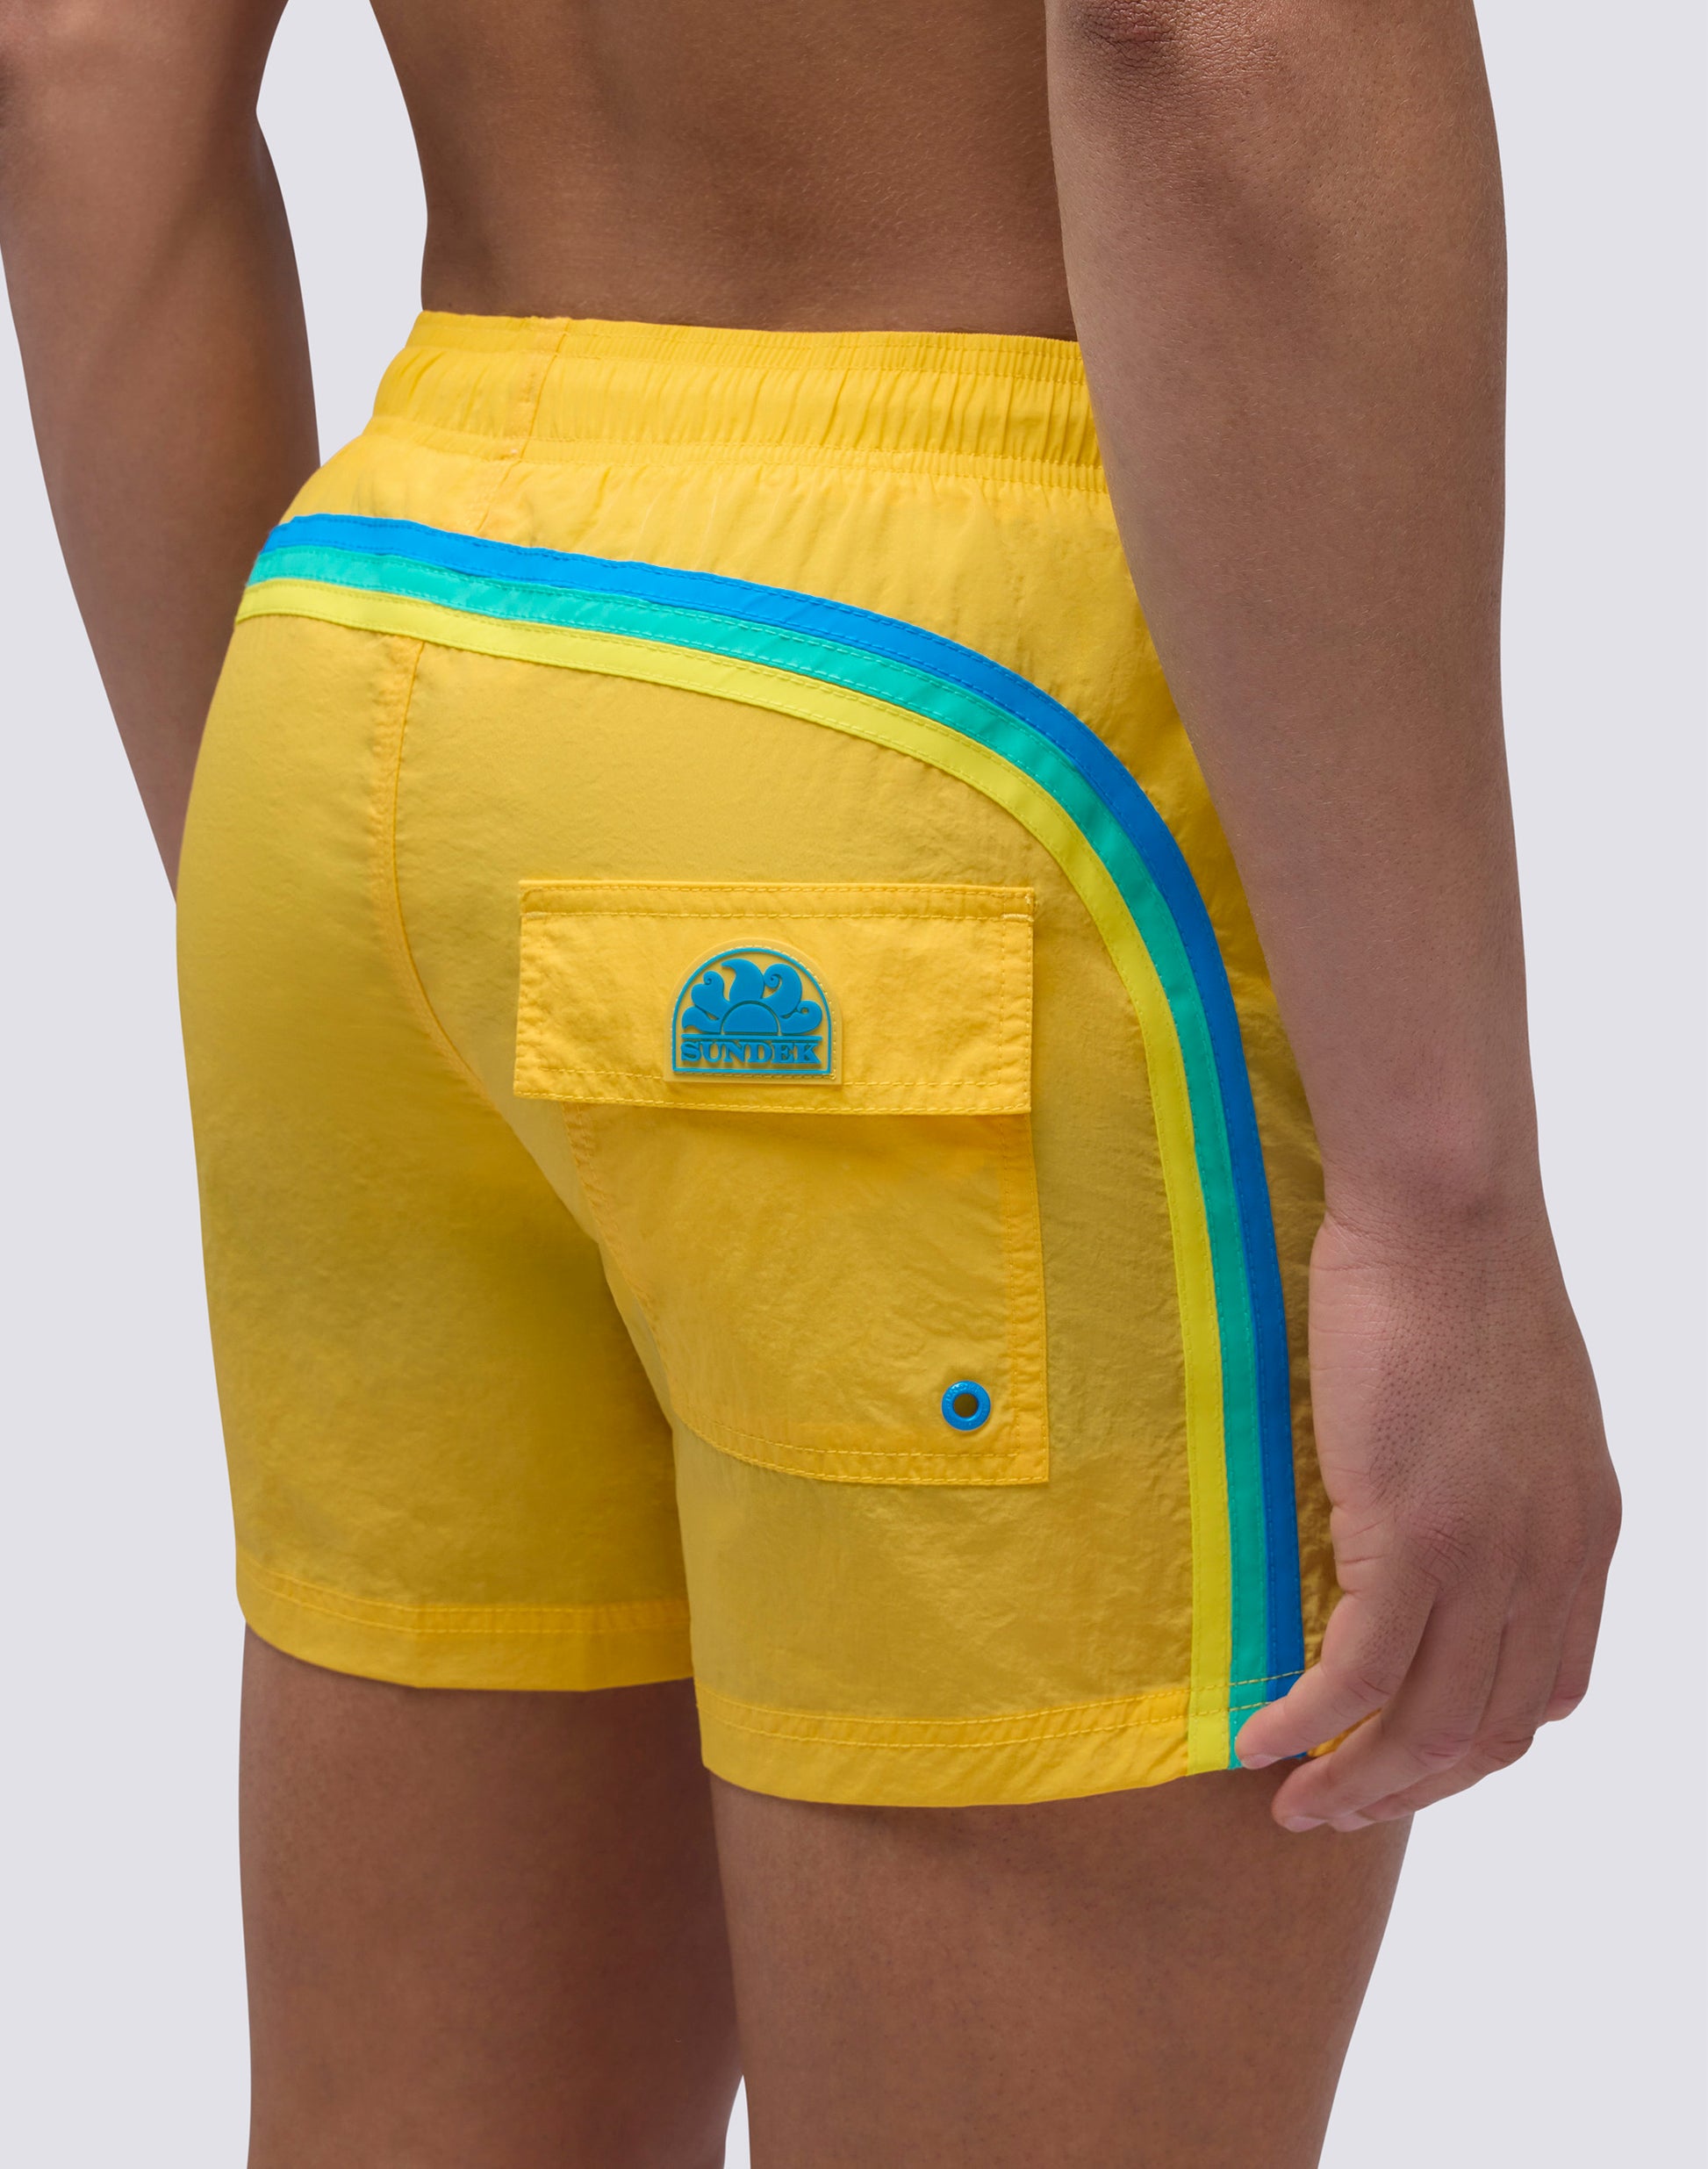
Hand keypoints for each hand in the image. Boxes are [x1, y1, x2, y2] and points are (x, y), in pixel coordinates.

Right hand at [1235, 1196, 1619, 1829]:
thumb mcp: (1518, 1406)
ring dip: (1359, 1781)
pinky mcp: (1415, 1537)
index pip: (1548, 1688)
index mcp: (1586, 1535)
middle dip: (1412, 1787)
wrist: (1449, 1217)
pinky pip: (1359, 1673)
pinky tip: (1259, 1740)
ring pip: (1431, 1724)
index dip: (1476, 1745)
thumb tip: (1444, 1518)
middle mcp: (1554, 1565)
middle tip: (1335, 1807)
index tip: (1408, 1758)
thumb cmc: (1464, 1280)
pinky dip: (1309, 1724)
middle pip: (1492, 1730)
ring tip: (1295, 1803)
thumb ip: (1504, 1483)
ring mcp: (1490, 1559)